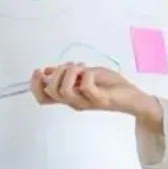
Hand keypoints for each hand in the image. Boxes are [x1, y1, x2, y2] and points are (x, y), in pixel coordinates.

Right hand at [31, 63, 157, 120]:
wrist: (132, 96)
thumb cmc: (109, 85)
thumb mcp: (85, 74)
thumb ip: (68, 74)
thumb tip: (47, 71)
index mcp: (69, 97)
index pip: (43, 97)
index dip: (35, 85)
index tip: (39, 71)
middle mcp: (74, 102)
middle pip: (51, 91)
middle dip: (57, 72)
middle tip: (72, 66)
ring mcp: (86, 102)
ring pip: (65, 90)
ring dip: (70, 73)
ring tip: (82, 68)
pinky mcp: (99, 99)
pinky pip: (86, 87)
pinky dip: (86, 75)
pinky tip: (91, 72)